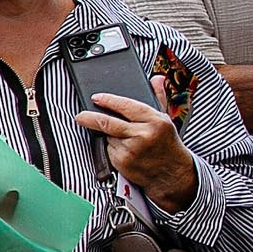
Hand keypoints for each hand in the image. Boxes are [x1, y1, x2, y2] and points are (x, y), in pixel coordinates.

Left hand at [80, 80, 197, 210]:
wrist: (172, 174)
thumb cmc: (167, 143)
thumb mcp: (165, 119)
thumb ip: (158, 97)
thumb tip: (156, 78)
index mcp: (156, 121)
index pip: (126, 106)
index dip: (108, 101)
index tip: (96, 97)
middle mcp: (144, 134)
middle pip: (108, 123)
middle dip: (90, 118)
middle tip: (80, 115)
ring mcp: (132, 149)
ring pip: (108, 136)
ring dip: (108, 135)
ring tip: (124, 138)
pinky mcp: (122, 162)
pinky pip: (108, 149)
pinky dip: (111, 147)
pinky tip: (123, 149)